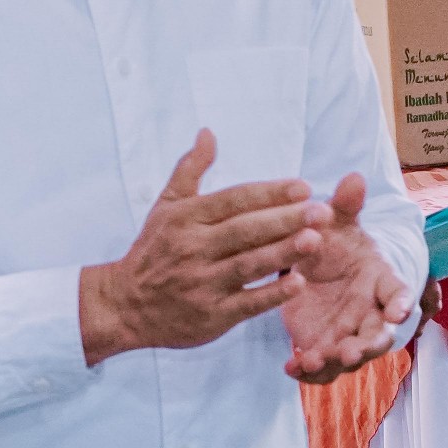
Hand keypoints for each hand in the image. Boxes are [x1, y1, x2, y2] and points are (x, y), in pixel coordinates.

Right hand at [78, 133, 332, 365]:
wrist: (124, 305)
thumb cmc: (155, 249)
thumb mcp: (167, 206)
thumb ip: (190, 169)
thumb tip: (208, 132)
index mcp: (186, 218)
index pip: (234, 200)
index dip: (269, 193)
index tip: (304, 187)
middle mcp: (193, 248)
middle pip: (245, 230)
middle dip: (285, 220)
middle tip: (322, 211)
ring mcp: (201, 283)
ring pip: (248, 264)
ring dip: (282, 252)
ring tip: (316, 240)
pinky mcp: (210, 315)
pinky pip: (245, 304)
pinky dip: (271, 294)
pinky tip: (298, 283)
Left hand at [281, 173, 415, 381]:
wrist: (310, 264)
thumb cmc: (332, 241)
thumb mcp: (334, 221)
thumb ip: (344, 205)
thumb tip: (353, 177)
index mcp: (380, 280)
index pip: (399, 293)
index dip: (402, 303)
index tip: (399, 312)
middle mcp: (370, 311)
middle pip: (380, 335)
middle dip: (369, 346)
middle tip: (352, 352)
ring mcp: (348, 334)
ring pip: (351, 356)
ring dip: (336, 362)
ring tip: (314, 360)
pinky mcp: (324, 348)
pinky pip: (321, 368)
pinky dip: (308, 371)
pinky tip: (291, 366)